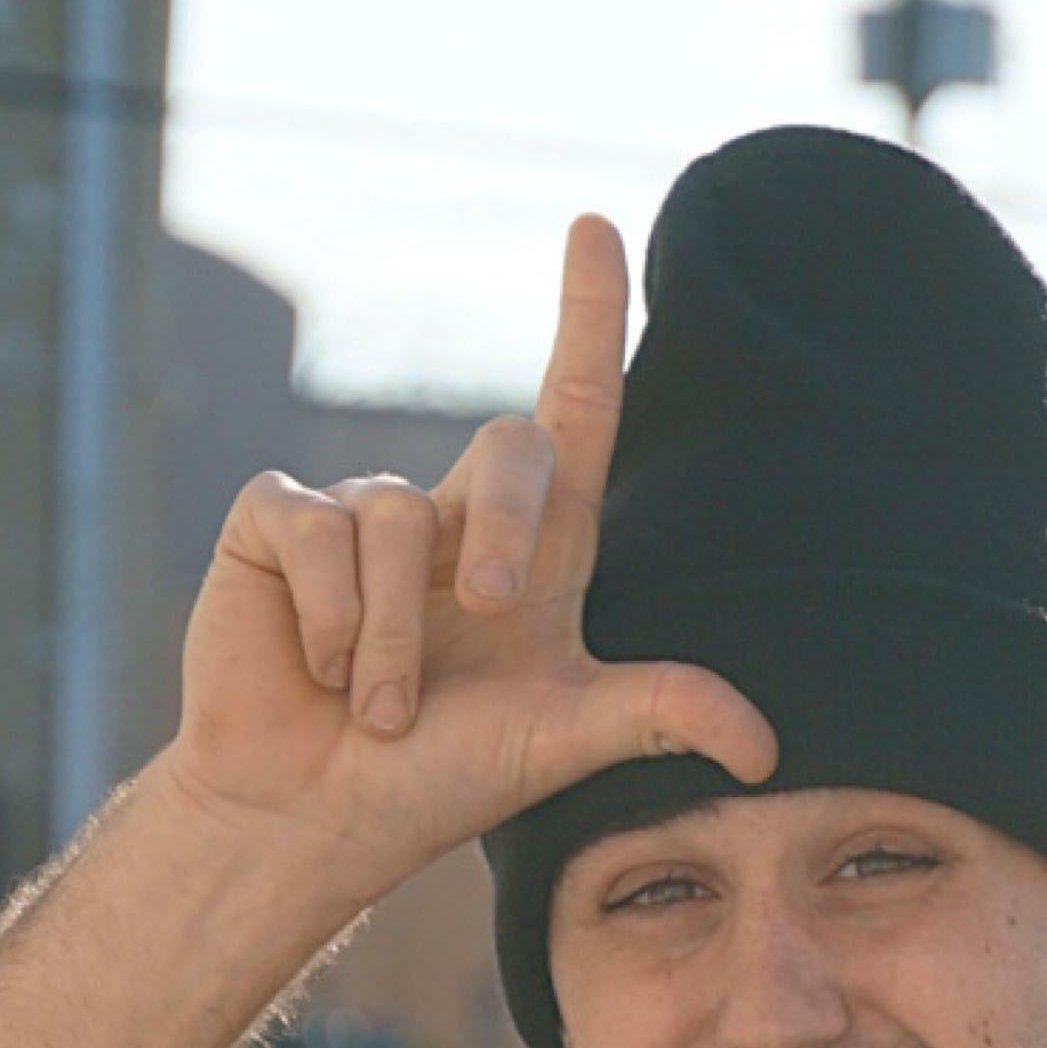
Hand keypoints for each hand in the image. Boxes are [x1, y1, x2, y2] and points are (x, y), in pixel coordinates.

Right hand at [158, 213, 776, 907]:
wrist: (311, 822)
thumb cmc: (433, 783)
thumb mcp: (558, 745)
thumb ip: (658, 717)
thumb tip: (769, 752)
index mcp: (535, 555)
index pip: (575, 413)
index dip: (587, 319)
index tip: (596, 226)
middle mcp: (453, 519)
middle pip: (514, 446)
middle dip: (509, 529)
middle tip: (492, 615)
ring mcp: (360, 513)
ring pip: (399, 519)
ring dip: (396, 638)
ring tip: (375, 709)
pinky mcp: (277, 523)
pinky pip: (318, 531)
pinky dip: (330, 618)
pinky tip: (315, 669)